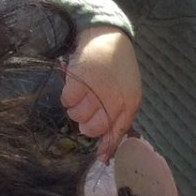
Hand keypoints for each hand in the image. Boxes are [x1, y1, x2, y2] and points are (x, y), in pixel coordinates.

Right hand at [62, 26, 140, 158]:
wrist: (107, 37)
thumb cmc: (118, 68)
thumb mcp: (128, 93)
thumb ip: (120, 120)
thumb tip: (106, 153)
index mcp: (129, 103)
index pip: (117, 132)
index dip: (106, 146)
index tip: (100, 157)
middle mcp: (114, 98)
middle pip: (92, 128)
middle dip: (87, 124)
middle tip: (88, 111)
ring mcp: (96, 89)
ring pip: (77, 116)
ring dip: (75, 110)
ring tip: (81, 96)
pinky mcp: (79, 79)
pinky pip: (66, 101)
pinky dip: (67, 98)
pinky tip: (74, 88)